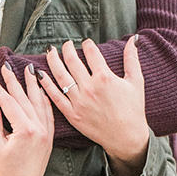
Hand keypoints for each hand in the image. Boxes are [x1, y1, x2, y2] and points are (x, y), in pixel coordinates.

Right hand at [0, 64, 53, 175]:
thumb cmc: (3, 171)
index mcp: (25, 130)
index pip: (10, 102)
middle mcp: (40, 129)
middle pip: (25, 98)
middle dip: (14, 81)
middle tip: (6, 66)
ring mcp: (47, 133)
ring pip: (40, 102)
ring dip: (33, 85)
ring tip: (29, 70)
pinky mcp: (49, 137)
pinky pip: (48, 113)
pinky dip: (44, 99)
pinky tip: (41, 90)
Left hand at [39, 37, 148, 175]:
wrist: (126, 137)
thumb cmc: (133, 109)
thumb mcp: (136, 81)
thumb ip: (132, 58)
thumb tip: (134, 38)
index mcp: (104, 78)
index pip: (91, 53)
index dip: (87, 44)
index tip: (86, 42)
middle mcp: (89, 88)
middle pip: (72, 61)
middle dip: (67, 49)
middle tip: (65, 44)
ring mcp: (79, 102)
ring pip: (60, 76)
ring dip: (53, 61)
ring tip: (50, 52)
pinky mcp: (72, 114)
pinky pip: (55, 96)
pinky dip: (46, 84)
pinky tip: (40, 74)